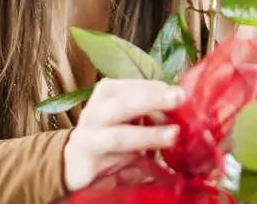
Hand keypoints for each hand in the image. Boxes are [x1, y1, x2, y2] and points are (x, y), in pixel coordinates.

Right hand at [63, 79, 185, 191]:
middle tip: (179, 98)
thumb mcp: (127, 112)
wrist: (75, 161)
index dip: (157, 91)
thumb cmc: (111, 129)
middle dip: (152, 101)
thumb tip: (181, 101)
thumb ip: (149, 106)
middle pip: (123, 105)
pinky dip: (138, 167)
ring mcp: (89, 141)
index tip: (181, 94)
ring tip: (172, 135)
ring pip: (120, 137)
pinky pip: (117, 167)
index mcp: (106, 93)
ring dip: (148, 136)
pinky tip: (154, 168)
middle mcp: (94, 114)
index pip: (134, 87)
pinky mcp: (88, 168)